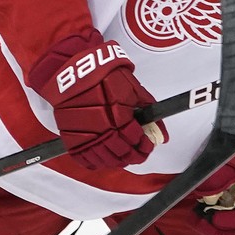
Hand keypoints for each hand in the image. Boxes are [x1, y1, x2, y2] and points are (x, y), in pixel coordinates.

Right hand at [28, 28, 166, 168]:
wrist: (77, 72)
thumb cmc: (106, 77)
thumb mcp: (134, 89)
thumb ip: (149, 112)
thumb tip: (162, 133)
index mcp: (119, 117)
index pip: (137, 141)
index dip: (146, 146)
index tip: (148, 145)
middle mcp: (103, 130)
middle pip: (123, 154)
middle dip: (135, 156)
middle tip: (139, 153)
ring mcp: (85, 136)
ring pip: (105, 160)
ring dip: (117, 161)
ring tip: (123, 156)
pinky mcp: (71, 138)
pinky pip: (84, 159)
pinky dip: (95, 163)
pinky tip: (103, 159)